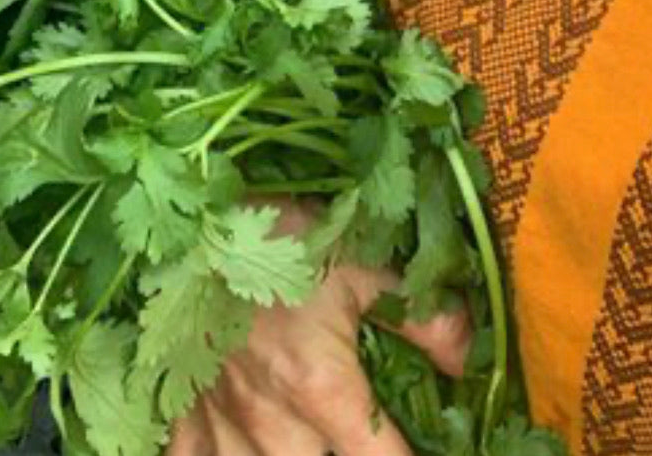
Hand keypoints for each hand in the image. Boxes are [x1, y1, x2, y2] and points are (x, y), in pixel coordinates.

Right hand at [165, 203, 471, 454]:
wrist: (188, 219)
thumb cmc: (280, 236)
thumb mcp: (360, 263)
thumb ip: (422, 316)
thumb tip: (469, 362)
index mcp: (321, 388)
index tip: (431, 445)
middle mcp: (272, 423)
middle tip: (357, 428)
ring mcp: (221, 426)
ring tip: (309, 431)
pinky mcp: (182, 416)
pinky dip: (221, 455)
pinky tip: (243, 440)